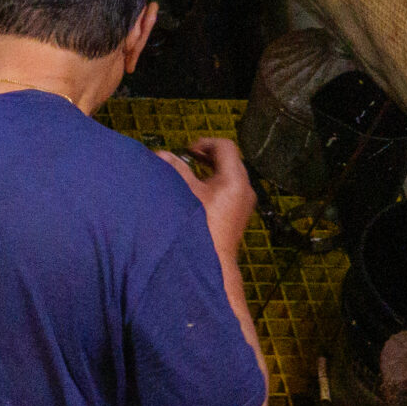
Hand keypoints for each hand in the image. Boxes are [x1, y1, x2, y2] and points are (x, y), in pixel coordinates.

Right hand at [160, 136, 256, 250]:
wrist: (214, 262)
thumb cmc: (200, 227)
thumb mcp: (185, 194)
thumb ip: (175, 171)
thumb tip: (160, 154)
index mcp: (234, 179)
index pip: (225, 147)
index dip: (205, 143)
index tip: (189, 150)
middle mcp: (245, 187)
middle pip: (230, 159)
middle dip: (209, 155)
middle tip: (191, 157)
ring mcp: (246, 201)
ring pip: (232, 174)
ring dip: (213, 169)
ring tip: (195, 174)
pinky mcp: (242, 212)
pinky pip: (233, 188)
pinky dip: (219, 183)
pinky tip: (203, 193)